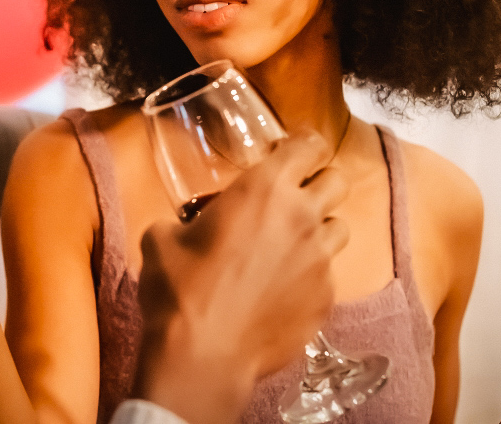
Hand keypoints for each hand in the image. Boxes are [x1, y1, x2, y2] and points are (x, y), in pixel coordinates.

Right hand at [132, 129, 349, 423]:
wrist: (202, 355)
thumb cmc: (179, 288)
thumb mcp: (162, 238)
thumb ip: (184, 219)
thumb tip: (186, 224)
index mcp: (265, 189)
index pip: (309, 145)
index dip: (303, 145)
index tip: (291, 151)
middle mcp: (302, 218)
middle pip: (337, 181)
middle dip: (319, 182)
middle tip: (292, 197)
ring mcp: (320, 261)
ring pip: (339, 229)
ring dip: (318, 230)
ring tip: (289, 246)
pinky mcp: (325, 300)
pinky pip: (327, 276)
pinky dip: (309, 276)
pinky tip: (280, 291)